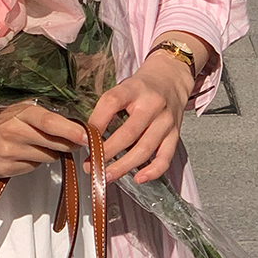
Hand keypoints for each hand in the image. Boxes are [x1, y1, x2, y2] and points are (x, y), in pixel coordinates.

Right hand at [0, 102, 86, 177]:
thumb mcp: (11, 109)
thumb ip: (36, 117)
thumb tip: (70, 127)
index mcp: (18, 113)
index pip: (50, 122)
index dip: (72, 131)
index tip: (87, 137)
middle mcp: (14, 133)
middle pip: (54, 144)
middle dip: (67, 144)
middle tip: (73, 141)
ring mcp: (8, 153)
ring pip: (45, 158)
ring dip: (47, 153)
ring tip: (33, 144)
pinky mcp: (3, 169)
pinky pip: (30, 168)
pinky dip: (30, 162)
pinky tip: (18, 154)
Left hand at [87, 53, 194, 183]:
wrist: (172, 78)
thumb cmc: (141, 88)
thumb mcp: (122, 88)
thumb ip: (107, 107)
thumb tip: (85, 136)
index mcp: (134, 89)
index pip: (112, 102)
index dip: (97, 121)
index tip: (83, 138)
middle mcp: (152, 105)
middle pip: (129, 133)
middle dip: (107, 152)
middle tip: (90, 165)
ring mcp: (166, 121)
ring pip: (145, 148)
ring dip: (123, 166)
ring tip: (106, 176)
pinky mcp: (175, 134)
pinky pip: (165, 157)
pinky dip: (152, 171)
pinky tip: (138, 178)